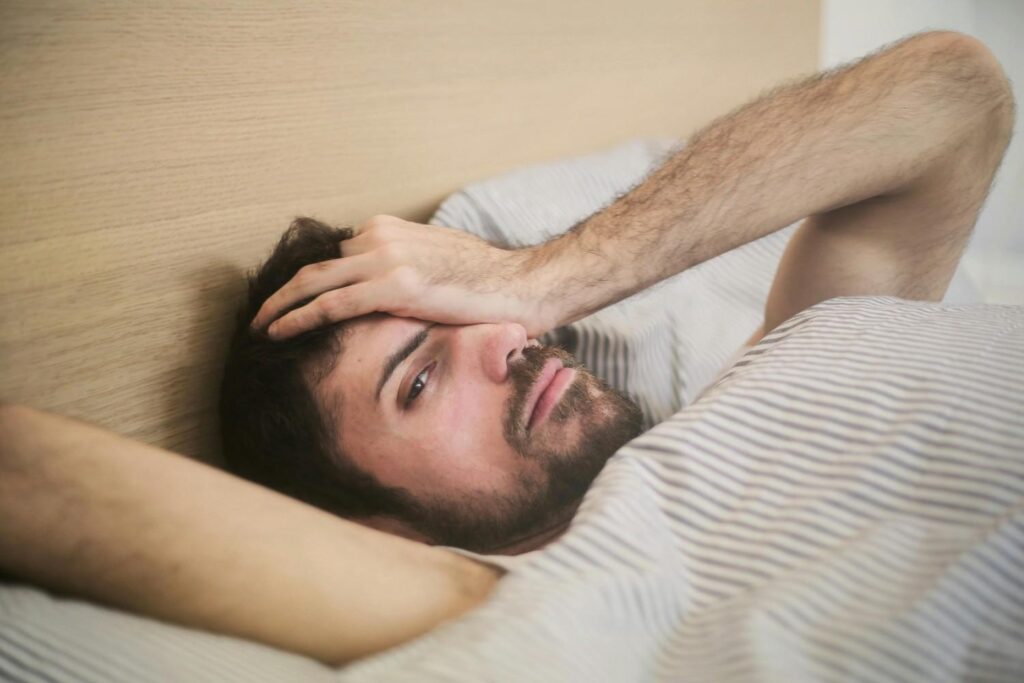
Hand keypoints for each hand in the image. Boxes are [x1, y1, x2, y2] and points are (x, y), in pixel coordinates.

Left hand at [251, 215, 554, 338]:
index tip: (288, 301)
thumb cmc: (488, 283)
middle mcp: (382, 237)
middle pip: (315, 264)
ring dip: (280, 305)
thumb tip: (386, 295)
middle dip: (282, 290)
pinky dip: (298, 318)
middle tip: (259, 315)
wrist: (525, 285)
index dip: (307, 280)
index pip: (334, 255)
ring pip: (313, 281)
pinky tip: (277, 333)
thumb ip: (404, 269)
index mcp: (390, 230)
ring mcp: (387, 259)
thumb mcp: (437, 264)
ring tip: (259, 327)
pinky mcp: (395, 287)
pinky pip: (331, 304)